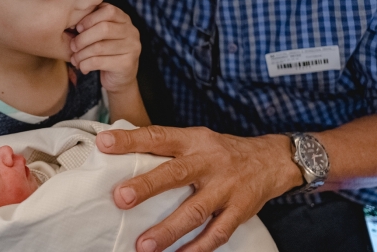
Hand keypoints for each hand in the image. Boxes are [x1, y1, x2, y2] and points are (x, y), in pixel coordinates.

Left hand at [70, 3, 139, 92]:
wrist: (119, 78)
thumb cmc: (106, 52)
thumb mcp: (101, 34)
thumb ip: (92, 24)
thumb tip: (71, 22)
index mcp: (124, 19)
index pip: (109, 10)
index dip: (90, 18)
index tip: (77, 28)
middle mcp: (132, 32)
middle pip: (104, 28)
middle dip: (83, 38)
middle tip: (73, 46)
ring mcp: (132, 48)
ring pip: (99, 47)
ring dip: (81, 54)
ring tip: (74, 59)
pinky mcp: (127, 64)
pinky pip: (99, 62)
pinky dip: (85, 64)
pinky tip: (82, 67)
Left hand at [96, 126, 301, 251]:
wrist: (271, 160)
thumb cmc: (222, 151)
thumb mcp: (197, 139)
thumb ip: (167, 148)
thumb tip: (125, 155)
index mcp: (193, 141)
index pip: (158, 136)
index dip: (131, 140)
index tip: (105, 143)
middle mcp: (208, 162)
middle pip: (176, 174)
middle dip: (148, 186)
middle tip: (122, 198)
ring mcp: (225, 188)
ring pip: (195, 211)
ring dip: (168, 230)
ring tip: (144, 246)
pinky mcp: (239, 210)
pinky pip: (217, 233)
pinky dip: (198, 248)